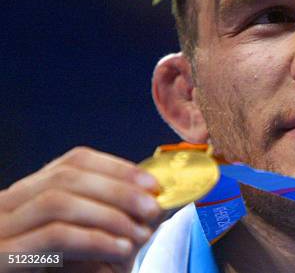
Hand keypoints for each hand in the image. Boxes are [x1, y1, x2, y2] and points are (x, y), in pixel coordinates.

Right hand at [0, 147, 163, 272]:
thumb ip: (118, 218)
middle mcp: (10, 203)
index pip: (74, 161)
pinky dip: (94, 239)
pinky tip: (121, 249)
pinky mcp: (2, 256)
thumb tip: (156, 200)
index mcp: (32, 191)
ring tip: (141, 232)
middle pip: (67, 177)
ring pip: (58, 202)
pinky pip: (53, 236)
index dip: (117, 167)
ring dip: (109, 214)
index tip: (152, 183)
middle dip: (118, 189)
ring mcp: (1, 228)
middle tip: (153, 207)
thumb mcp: (94, 240)